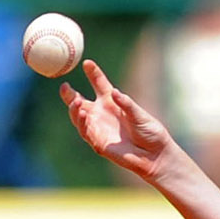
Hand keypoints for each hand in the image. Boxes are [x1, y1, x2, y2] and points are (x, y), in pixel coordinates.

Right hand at [59, 60, 174, 181]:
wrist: (155, 155)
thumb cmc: (150, 133)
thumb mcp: (140, 115)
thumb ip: (127, 104)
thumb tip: (114, 92)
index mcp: (113, 102)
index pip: (99, 84)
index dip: (93, 73)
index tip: (87, 63)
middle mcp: (102, 113)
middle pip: (80, 101)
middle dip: (69, 94)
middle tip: (64, 86)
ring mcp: (99, 127)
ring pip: (79, 117)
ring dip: (75, 109)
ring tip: (76, 102)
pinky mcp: (99, 142)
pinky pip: (86, 132)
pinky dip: (83, 123)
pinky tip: (83, 114)